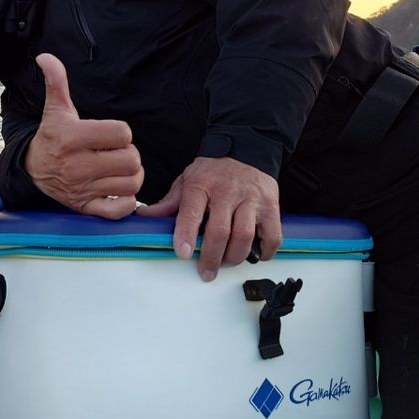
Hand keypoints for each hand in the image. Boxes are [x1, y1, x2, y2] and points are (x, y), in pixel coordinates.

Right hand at [24, 54, 141, 218]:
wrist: (32, 171)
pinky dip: (125, 201)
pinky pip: (119, 209)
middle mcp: (76, 165)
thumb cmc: (51, 138)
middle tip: (116, 153)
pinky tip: (117, 190)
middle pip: (131, 159)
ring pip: (131, 183)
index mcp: (72, 138)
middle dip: (129, 155)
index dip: (121, 133)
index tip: (110, 135)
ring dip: (130, 176)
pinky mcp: (85, 208)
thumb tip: (45, 57)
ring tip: (117, 170)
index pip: (122, 133)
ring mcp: (82, 189)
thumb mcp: (55, 110)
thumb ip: (56, 82)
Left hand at [146, 156, 281, 281]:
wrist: (246, 147)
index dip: (187, 235)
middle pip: (220, 231)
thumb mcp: (186, 180)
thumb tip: (145, 217)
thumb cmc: (213, 170)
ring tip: (226, 262)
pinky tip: (255, 256)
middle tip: (206, 271)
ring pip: (245, 235)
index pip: (192, 212)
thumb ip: (169, 203)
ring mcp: (251, 199)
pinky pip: (272, 235)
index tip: (184, 253)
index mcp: (201, 186)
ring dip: (235, 256)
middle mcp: (227, 192)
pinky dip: (265, 251)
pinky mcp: (271, 206)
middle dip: (212, 257)